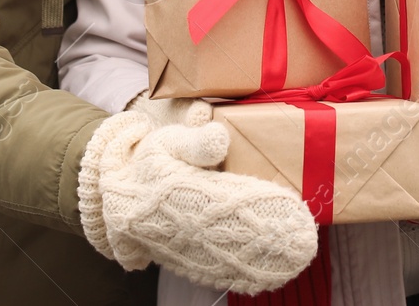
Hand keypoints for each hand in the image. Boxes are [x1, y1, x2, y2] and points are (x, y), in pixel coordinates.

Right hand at [78, 99, 317, 293]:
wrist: (114, 195)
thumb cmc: (148, 161)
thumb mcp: (166, 142)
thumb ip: (195, 141)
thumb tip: (221, 140)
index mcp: (178, 190)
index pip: (226, 199)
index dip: (260, 206)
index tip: (292, 208)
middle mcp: (181, 224)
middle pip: (231, 236)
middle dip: (269, 241)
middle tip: (305, 242)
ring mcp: (181, 247)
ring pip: (225, 258)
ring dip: (261, 262)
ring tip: (295, 262)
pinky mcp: (182, 260)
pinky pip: (213, 271)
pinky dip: (240, 275)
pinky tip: (266, 278)